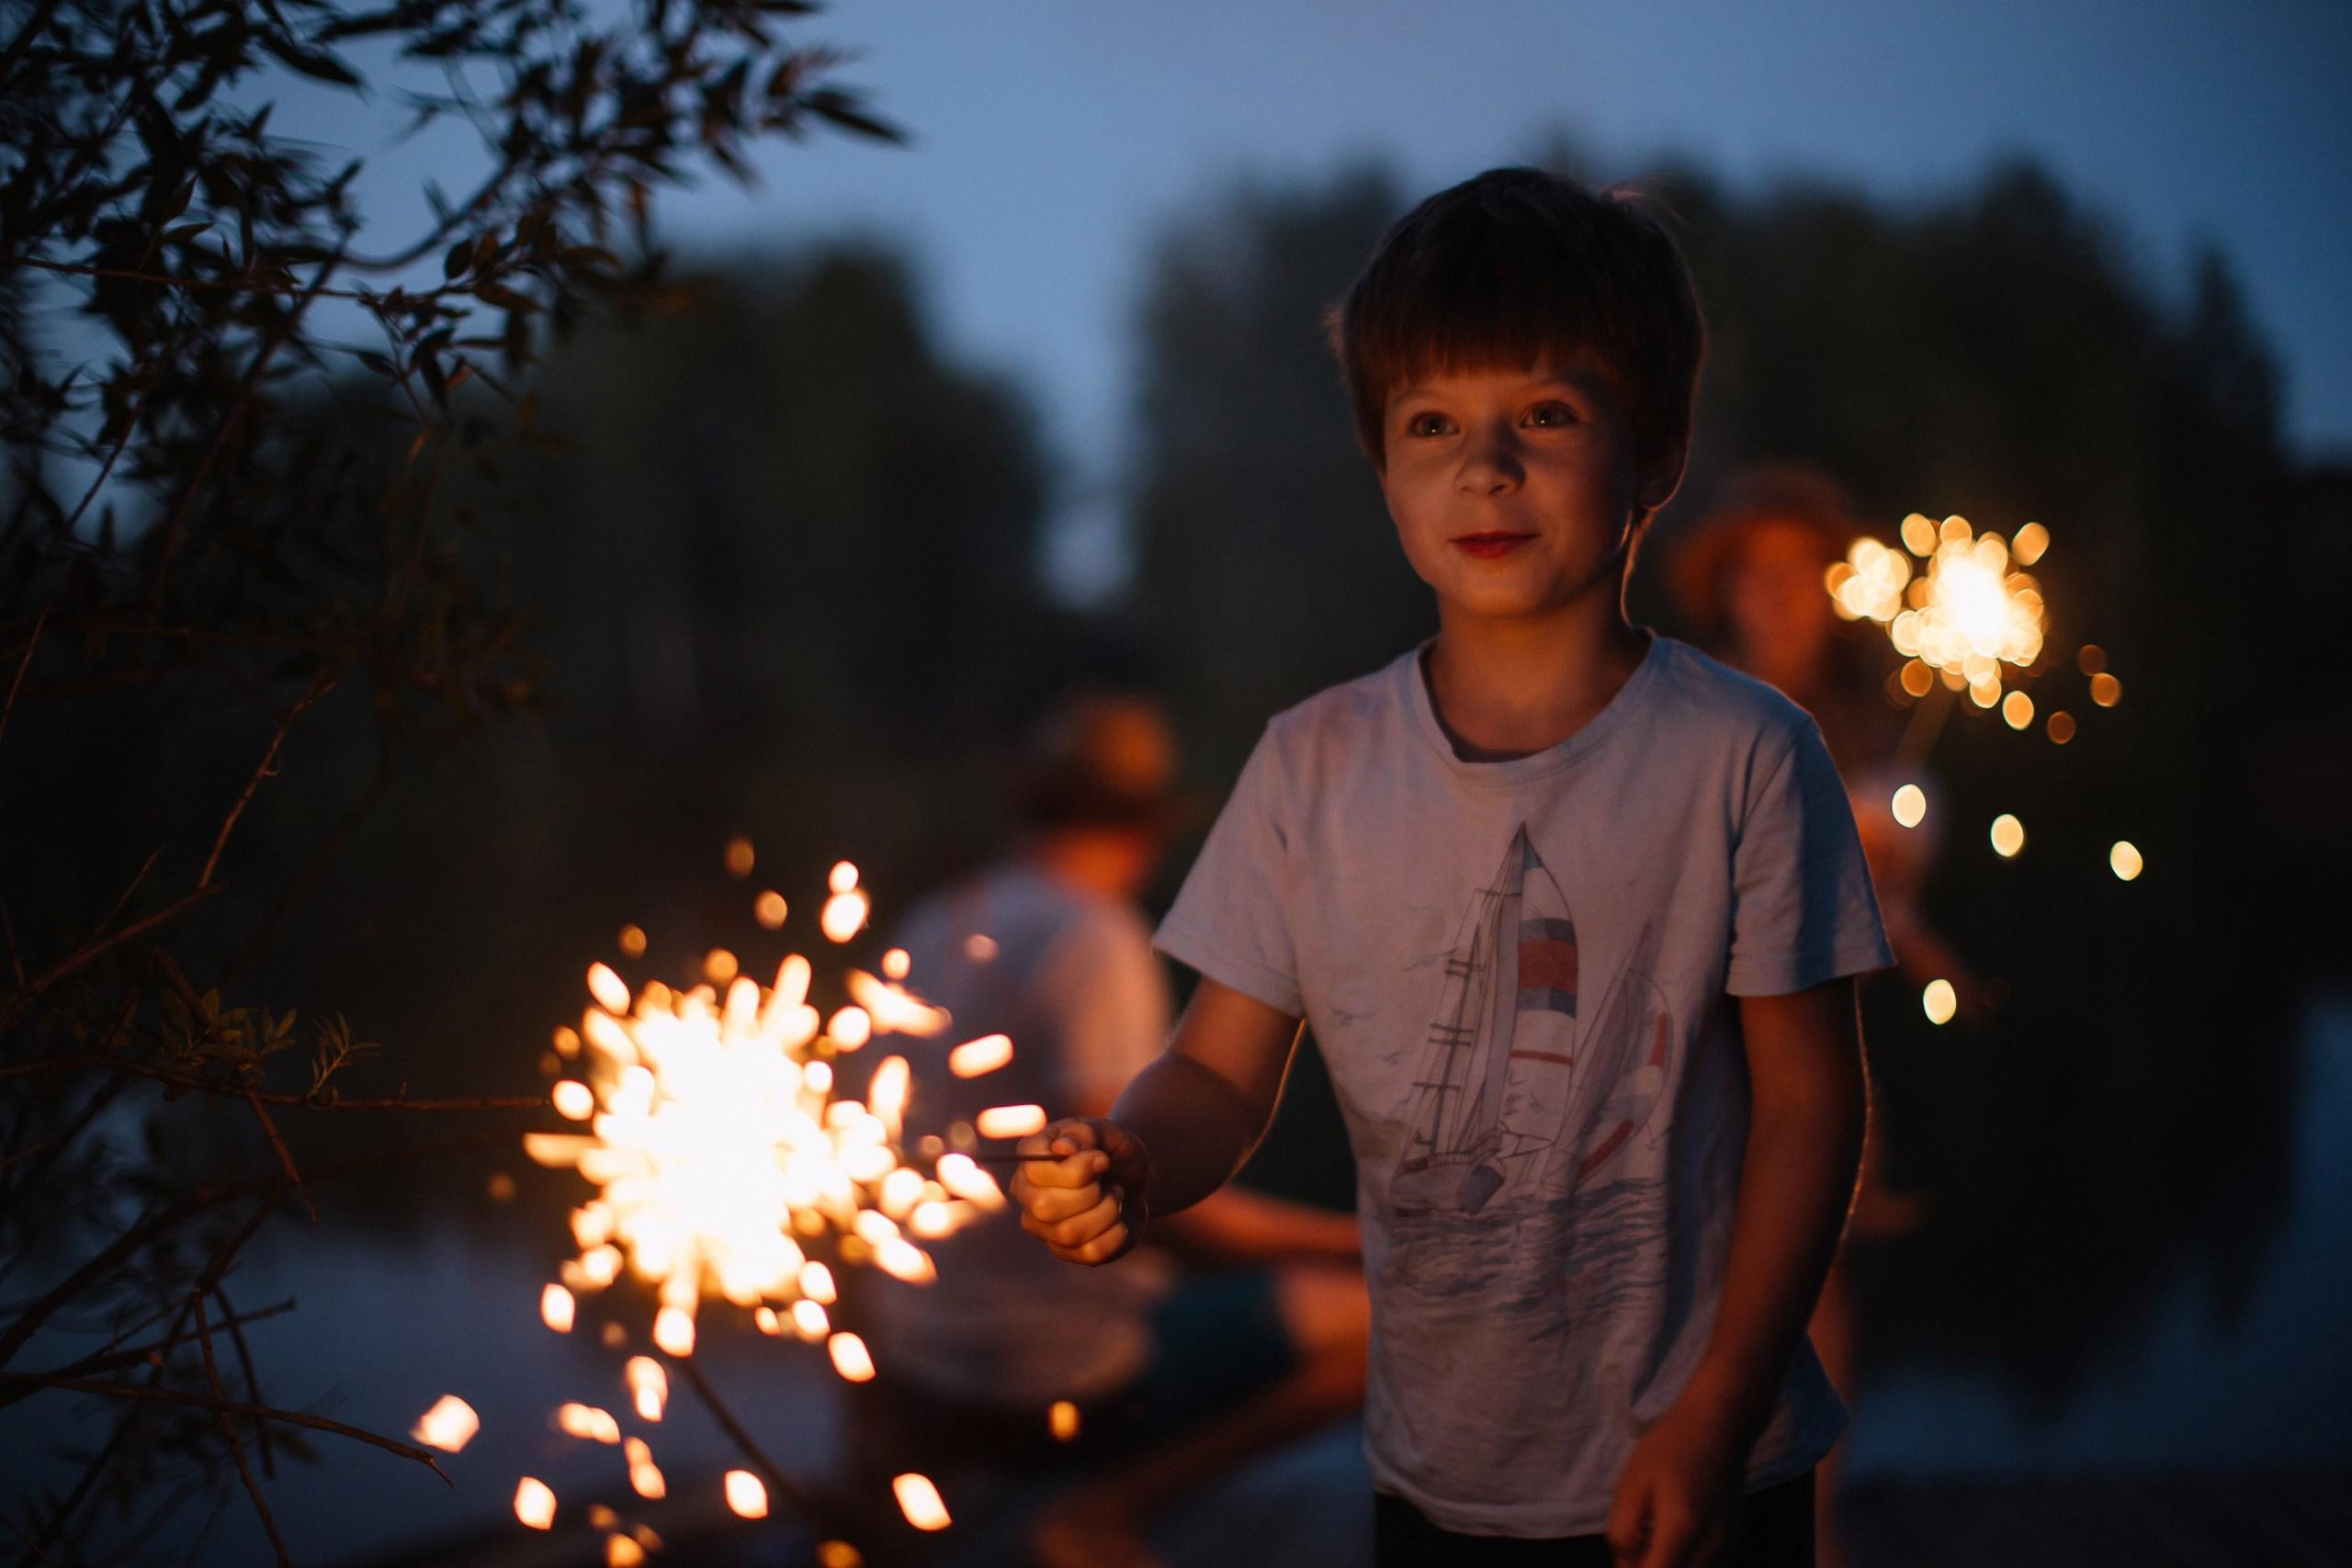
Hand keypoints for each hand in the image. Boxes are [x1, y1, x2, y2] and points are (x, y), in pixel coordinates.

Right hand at [1009, 1117, 1150, 1265]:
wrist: (1134, 1179)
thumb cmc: (1113, 1151)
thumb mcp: (1108, 1131)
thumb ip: (1086, 1133)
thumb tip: (1063, 1148)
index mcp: (1030, 1156)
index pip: (1037, 1171)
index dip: (1077, 1168)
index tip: (1102, 1159)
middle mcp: (1026, 1193)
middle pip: (1045, 1207)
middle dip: (1090, 1194)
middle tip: (1107, 1181)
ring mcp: (1042, 1227)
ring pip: (1069, 1233)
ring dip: (1107, 1211)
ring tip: (1114, 1197)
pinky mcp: (1065, 1251)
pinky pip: (1091, 1252)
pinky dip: (1116, 1234)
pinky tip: (1118, 1220)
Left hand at [1604, 1398, 1748, 1567]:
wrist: (1720, 1425)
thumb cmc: (1670, 1447)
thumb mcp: (1632, 1483)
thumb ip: (1623, 1530)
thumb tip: (1624, 1564)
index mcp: (1682, 1529)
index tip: (1625, 1554)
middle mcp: (1711, 1547)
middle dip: (1650, 1567)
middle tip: (1637, 1542)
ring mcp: (1728, 1548)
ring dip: (1668, 1565)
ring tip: (1653, 1538)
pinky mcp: (1734, 1544)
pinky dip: (1685, 1562)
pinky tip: (1673, 1539)